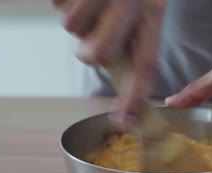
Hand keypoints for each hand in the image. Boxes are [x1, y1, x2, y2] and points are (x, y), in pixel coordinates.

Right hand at [52, 0, 164, 127]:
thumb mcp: (145, 2)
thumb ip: (133, 37)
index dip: (134, 96)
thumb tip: (113, 71)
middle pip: (96, 54)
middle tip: (95, 27)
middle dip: (88, 48)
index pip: (146, 63)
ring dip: (75, 15)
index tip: (125, 121)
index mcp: (153, 10)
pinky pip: (57, 4)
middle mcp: (131, 2)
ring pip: (71, 28)